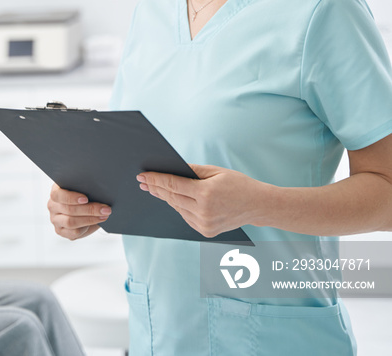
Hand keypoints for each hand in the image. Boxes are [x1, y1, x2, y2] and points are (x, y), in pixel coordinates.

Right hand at [47, 184, 111, 240]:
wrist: (83, 206)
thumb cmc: (84, 193)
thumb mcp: (83, 187)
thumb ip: (86, 187)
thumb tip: (99, 190)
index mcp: (55, 192)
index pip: (58, 195)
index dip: (71, 197)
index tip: (86, 199)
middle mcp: (52, 206)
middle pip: (69, 210)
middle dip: (89, 209)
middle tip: (105, 209)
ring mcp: (55, 220)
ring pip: (71, 222)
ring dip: (90, 219)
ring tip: (104, 216)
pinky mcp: (61, 231)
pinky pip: (73, 233)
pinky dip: (86, 228)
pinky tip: (96, 223)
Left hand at [137, 165, 268, 236]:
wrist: (256, 205)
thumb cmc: (237, 184)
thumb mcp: (216, 171)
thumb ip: (193, 170)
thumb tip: (172, 168)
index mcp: (206, 194)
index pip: (173, 185)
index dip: (156, 179)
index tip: (143, 176)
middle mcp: (203, 211)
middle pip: (172, 198)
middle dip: (156, 188)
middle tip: (143, 181)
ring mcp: (204, 224)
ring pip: (177, 208)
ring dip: (166, 198)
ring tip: (154, 188)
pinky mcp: (205, 232)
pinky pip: (186, 217)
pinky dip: (179, 207)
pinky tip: (173, 199)